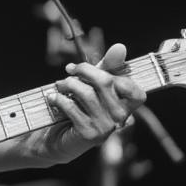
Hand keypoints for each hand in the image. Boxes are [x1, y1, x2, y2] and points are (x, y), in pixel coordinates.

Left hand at [42, 42, 145, 164]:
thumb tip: (120, 47)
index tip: (90, 68)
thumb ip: (108, 67)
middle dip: (83, 70)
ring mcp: (106, 128)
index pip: (134, 88)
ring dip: (67, 84)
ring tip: (59, 85)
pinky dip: (58, 99)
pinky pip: (72, 107)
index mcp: (127, 106)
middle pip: (106, 82)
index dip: (113, 72)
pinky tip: (52, 98)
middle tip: (69, 70)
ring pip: (86, 93)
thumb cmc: (78, 106)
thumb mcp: (93, 84)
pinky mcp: (89, 135)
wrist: (55, 138)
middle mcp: (121, 119)